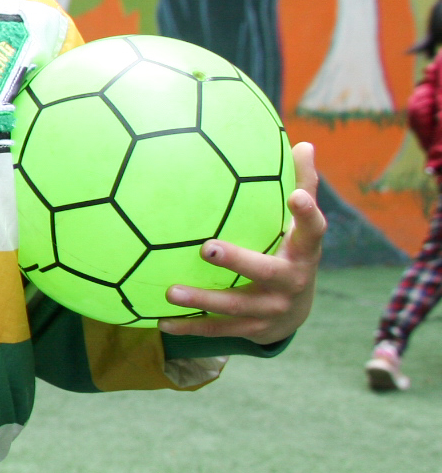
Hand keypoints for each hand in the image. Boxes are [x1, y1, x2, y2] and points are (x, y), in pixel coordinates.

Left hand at [161, 142, 325, 342]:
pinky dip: (189, 325)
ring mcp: (272, 309)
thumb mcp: (301, 227)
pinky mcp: (252, 329)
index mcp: (305, 252)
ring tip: (170, 291)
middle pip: (267, 272)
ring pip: (236, 306)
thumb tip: (303, 143)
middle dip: (239, 261)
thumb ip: (302, 186)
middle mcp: (292, 282)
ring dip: (202, 299)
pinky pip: (218, 329)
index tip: (295, 197)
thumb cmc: (290, 251)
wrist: (295, 311)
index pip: (313, 230)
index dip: (307, 214)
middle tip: (206, 248)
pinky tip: (159, 320)